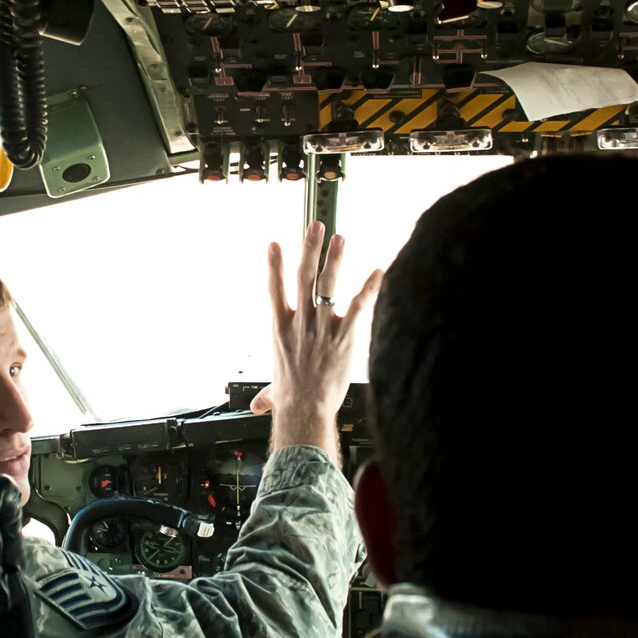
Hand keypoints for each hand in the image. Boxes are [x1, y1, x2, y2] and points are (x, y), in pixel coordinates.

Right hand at [252, 221, 382, 464]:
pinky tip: (378, 272)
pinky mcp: (343, 338)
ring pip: (327, 286)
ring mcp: (321, 328)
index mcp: (280, 329)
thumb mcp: (275, 390)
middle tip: (315, 226)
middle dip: (309, 249)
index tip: (275, 243)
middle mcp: (300, 323)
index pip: (275, 289)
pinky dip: (368, 288)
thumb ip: (267, 393)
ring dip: (334, 259)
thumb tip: (259, 406)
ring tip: (340, 238)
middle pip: (303, 277)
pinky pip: (358, 307)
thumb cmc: (291, 400)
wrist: (304, 410)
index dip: (274, 265)